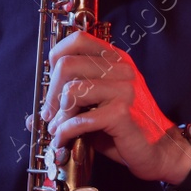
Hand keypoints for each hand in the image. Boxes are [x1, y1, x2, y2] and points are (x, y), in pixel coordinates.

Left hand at [39, 29, 190, 184]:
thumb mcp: (96, 109)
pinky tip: (64, 141)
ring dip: (58, 115)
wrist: (158, 150)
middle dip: (51, 93)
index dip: (56, 57)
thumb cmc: (125, 130)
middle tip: (50, 114)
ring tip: (58, 129)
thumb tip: (32, 118)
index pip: (78, 39)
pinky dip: (66, 132)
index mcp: (116, 60)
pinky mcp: (122, 113)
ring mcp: (124, 89)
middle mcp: (121, 69)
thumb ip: (70, 105)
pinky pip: (81, 119)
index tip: (51, 83)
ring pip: (72, 91)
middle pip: (67, 65)